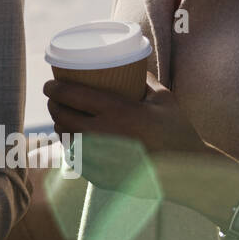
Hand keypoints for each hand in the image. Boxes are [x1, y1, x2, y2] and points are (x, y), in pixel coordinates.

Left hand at [43, 72, 238, 221]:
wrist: (189, 174)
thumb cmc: (178, 132)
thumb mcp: (164, 100)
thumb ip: (144, 79)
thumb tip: (130, 61)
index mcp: (118, 112)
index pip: (71, 95)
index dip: (54, 88)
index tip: (49, 84)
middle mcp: (104, 135)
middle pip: (62, 116)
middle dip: (53, 105)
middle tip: (54, 99)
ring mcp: (100, 159)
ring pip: (65, 139)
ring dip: (60, 127)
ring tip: (62, 118)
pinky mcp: (100, 177)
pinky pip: (76, 160)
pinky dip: (72, 148)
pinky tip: (73, 142)